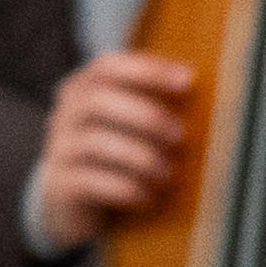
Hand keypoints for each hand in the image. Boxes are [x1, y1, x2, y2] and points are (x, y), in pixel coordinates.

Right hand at [29, 50, 195, 255]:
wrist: (74, 199)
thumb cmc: (117, 151)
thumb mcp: (129, 123)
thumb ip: (153, 102)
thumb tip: (206, 89)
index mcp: (84, 90)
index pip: (108, 67)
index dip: (147, 70)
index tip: (187, 79)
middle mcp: (65, 115)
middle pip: (98, 100)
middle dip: (146, 116)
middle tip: (180, 135)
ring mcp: (59, 150)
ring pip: (95, 143)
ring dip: (140, 157)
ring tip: (168, 173)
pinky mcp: (60, 185)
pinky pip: (91, 182)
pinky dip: (126, 188)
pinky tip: (148, 196)